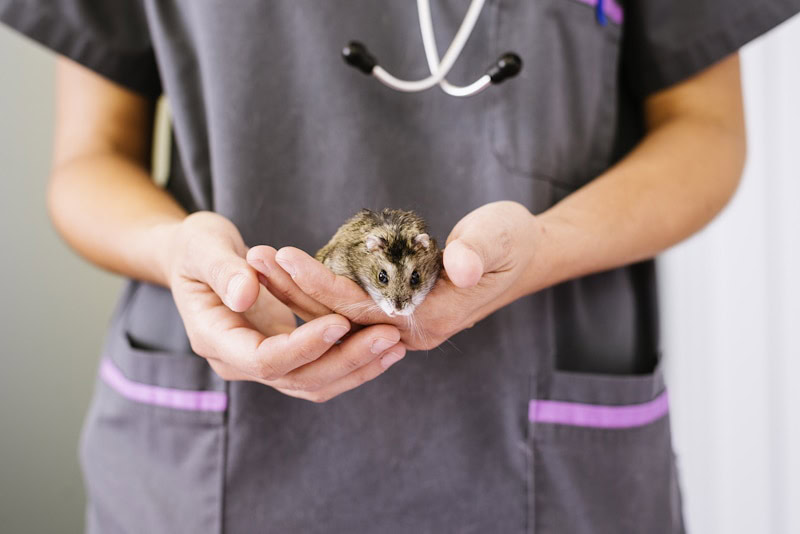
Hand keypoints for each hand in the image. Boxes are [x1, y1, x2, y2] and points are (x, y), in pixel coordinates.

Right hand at [164, 211, 405, 401]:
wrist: (193, 259)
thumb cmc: (195, 247)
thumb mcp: (202, 247)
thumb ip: (223, 270)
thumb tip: (245, 293)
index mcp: (215, 339)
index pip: (266, 359)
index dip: (305, 345)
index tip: (341, 320)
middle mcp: (239, 361)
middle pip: (298, 378)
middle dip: (346, 359)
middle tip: (388, 336)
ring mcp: (261, 363)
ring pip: (314, 383)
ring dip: (357, 367)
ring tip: (395, 345)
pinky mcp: (283, 356)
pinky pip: (320, 370)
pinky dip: (352, 362)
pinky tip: (384, 346)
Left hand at [247, 201, 541, 349]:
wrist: (523, 256)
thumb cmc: (512, 243)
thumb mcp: (502, 238)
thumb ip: (481, 251)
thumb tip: (464, 264)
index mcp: (430, 319)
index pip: (362, 308)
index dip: (322, 284)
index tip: (284, 256)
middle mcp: (409, 330)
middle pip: (339, 316)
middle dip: (294, 288)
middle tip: (252, 257)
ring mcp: (400, 323)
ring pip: (338, 313)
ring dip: (297, 289)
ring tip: (258, 260)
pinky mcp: (395, 310)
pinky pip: (347, 306)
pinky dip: (316, 288)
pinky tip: (285, 272)